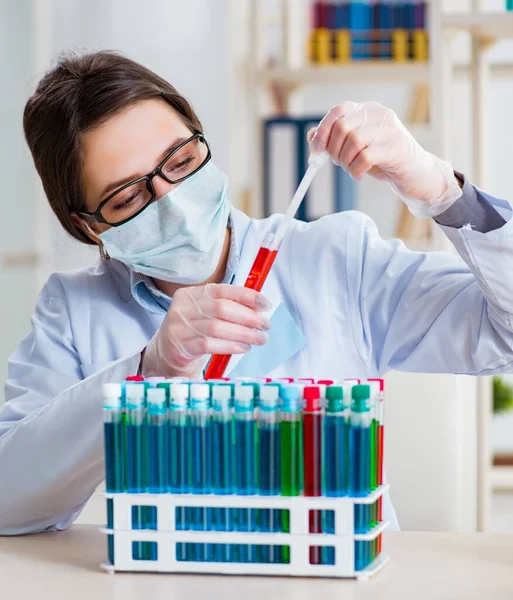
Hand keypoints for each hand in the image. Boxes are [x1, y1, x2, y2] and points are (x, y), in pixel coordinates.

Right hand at [141, 284, 270, 377]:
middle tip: (265, 325)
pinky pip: (210, 344)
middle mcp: (184, 307)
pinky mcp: (181, 346)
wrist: (168, 352)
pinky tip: (243, 347)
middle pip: (222, 308)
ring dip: (243, 334)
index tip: (265, 304)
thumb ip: (228, 307)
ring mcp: (180, 326)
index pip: (223, 290)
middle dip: (248, 317)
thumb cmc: (194, 330)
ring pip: (217, 327)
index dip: (247, 296)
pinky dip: (231, 345)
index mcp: (193, 293)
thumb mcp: (207, 313)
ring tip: (259, 339)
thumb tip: (259, 308)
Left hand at [308, 101, 461, 217]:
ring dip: (345, 161)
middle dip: (333, 150)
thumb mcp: (356, 147)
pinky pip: (365, 157)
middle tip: (339, 163)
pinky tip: (359, 175)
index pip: (339, 110)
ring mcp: (389, 130)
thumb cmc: (383, 160)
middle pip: (343, 127)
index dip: (323, 130)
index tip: (317, 149)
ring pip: (353, 141)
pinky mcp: (395, 148)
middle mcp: (379, 115)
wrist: (415, 174)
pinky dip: (356, 170)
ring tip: (351, 169)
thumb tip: (312, 136)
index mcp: (368, 110)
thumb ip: (335, 139)